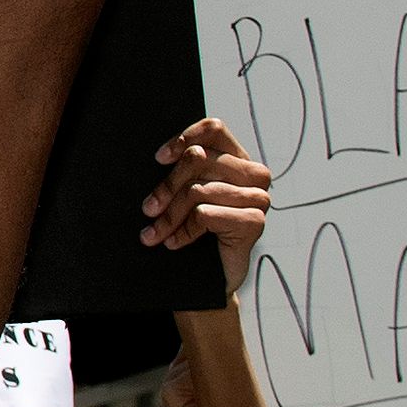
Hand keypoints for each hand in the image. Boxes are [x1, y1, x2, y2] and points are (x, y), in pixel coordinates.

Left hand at [142, 117, 273, 289]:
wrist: (210, 277)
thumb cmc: (195, 231)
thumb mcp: (185, 193)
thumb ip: (184, 169)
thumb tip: (162, 157)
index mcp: (238, 159)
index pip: (214, 129)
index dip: (184, 138)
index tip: (159, 159)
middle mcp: (253, 175)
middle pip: (197, 160)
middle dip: (166, 187)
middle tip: (148, 209)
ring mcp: (258, 198)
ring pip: (197, 190)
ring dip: (169, 216)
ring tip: (154, 234)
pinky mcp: (254, 222)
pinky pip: (205, 214)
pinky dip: (183, 231)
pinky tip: (174, 243)